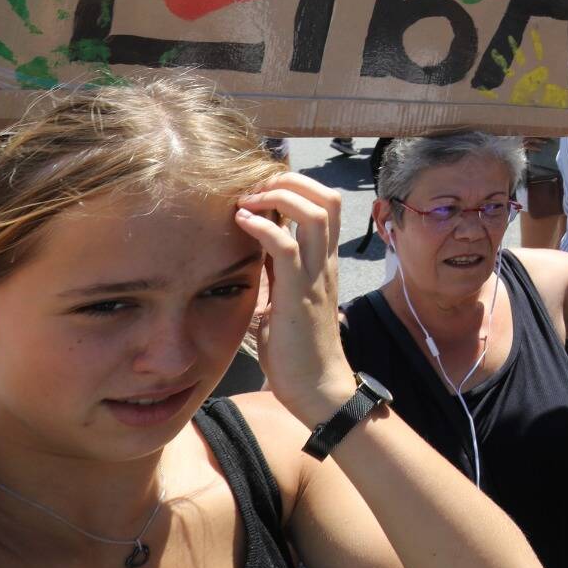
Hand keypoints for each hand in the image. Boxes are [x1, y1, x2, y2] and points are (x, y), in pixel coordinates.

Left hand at [234, 172, 357, 427]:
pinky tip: (241, 223)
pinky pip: (288, 247)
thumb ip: (275, 274)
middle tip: (255, 187)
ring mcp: (316, 275)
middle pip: (325, 197)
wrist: (317, 387)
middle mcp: (326, 261)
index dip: (295, 185)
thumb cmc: (298, 350)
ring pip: (314, 213)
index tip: (260, 188)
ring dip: (277, 197)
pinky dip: (264, 227)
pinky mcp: (299, 294)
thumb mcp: (284, 300)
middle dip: (289, 180)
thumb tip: (250, 255)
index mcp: (323, 261)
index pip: (324, 204)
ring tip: (248, 200)